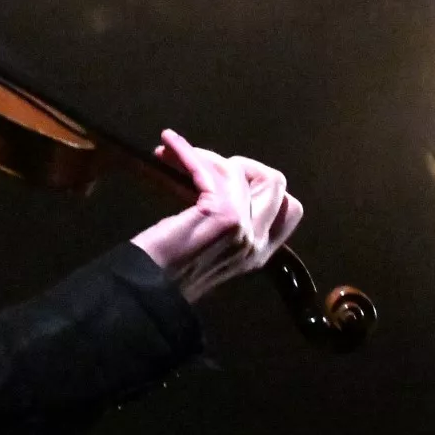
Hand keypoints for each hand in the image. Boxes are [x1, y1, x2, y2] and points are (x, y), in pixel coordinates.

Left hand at [130, 129, 302, 304]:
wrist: (146, 291)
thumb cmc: (167, 272)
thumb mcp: (211, 249)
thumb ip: (227, 222)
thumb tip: (220, 178)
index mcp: (259, 252)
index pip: (289, 208)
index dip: (261, 183)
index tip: (227, 178)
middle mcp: (257, 241)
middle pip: (274, 181)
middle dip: (239, 164)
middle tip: (205, 166)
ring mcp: (242, 228)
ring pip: (236, 170)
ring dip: (202, 155)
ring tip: (171, 153)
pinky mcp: (221, 215)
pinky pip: (208, 170)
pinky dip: (186, 152)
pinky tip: (168, 143)